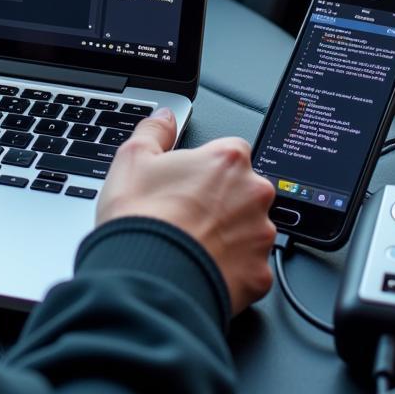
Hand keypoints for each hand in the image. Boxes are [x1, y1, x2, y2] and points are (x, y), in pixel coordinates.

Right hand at [97, 108, 276, 314]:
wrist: (147, 276)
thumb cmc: (142, 216)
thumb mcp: (133, 158)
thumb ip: (155, 130)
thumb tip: (165, 117)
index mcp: (228, 160)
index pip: (232, 152)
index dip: (208, 166)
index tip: (191, 181)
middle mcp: (254, 194)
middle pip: (245, 191)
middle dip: (223, 201)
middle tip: (187, 215)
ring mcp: (260, 236)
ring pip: (250, 230)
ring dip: (230, 235)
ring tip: (193, 244)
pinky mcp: (260, 275)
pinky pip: (251, 268)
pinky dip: (232, 270)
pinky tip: (203, 269)